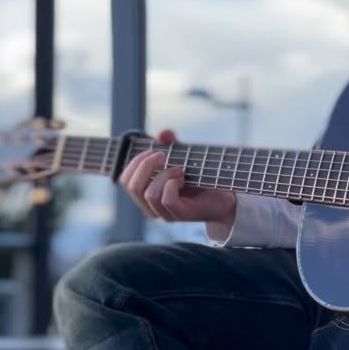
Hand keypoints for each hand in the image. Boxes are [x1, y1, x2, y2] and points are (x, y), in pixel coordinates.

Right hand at [118, 130, 235, 225]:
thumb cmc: (200, 179)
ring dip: (164, 175)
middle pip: (132, 187)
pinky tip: (183, 179)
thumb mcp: (182, 157)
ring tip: (180, 169)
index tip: (153, 151)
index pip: (125, 181)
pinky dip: (173, 184)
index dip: (135, 163)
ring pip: (149, 194)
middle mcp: (151, 206)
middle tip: (162, 155)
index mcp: (145, 194)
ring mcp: (165, 213)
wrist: (223, 196)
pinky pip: (166, 200)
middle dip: (145, 166)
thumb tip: (163, 134)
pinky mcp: (180, 215)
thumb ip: (171, 145)